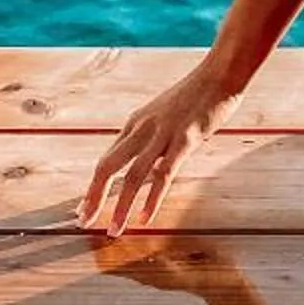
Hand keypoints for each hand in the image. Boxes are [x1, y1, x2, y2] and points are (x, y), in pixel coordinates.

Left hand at [80, 63, 237, 235]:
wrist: (220, 73)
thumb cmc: (196, 95)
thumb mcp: (164, 115)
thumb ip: (150, 138)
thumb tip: (142, 164)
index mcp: (135, 124)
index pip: (106, 161)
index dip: (93, 188)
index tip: (84, 210)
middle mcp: (142, 129)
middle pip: (108, 167)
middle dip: (94, 197)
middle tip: (84, 223)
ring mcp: (162, 134)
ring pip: (132, 176)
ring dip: (120, 206)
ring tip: (114, 231)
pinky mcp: (184, 140)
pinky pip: (163, 174)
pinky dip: (151, 199)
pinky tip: (144, 219)